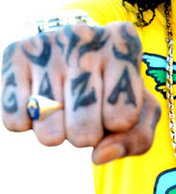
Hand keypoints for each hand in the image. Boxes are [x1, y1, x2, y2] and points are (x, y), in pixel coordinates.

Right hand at [1, 22, 160, 163]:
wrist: (77, 47)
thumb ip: (138, 138)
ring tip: (65, 107)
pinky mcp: (16, 55)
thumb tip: (99, 156)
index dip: (118, 124)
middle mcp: (85, 37)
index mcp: (124, 45)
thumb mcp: (141, 108)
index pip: (123, 117)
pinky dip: (29, 123)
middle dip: (88, 135)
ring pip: (49, 130)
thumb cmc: (115, 86)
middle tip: (88, 112)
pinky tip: (41, 100)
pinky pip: (16, 120)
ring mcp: (48, 44)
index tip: (115, 104)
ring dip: (58, 132)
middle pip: (84, 129)